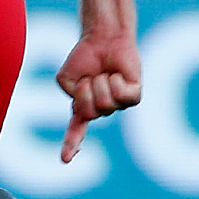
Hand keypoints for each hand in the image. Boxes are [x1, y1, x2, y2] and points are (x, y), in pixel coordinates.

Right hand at [53, 31, 141, 162]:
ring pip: (105, 103)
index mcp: (84, 108)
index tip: (64, 160)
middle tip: (89, 77)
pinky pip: (122, 95)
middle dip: (84, 90)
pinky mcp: (134, 96)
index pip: (76, 131)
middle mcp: (102, 109)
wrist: (102, 37)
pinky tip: (116, 74)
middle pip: (89, 112)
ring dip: (99, 82)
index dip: (70, 145)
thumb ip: (71, 94)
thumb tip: (89, 104)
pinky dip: (115, 80)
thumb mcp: (66, 78)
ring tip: (104, 73)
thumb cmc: (84, 57)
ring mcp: (119, 104)